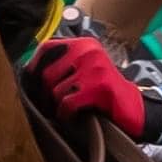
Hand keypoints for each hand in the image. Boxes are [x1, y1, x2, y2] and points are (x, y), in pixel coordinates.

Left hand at [27, 38, 147, 138]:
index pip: (46, 48)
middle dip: (44, 95)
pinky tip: (72, 118)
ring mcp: (95, 68)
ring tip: (66, 112)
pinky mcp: (100, 86)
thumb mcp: (84, 70)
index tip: (31, 84)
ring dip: (57, 107)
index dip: (34, 68)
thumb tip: (27, 75)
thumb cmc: (103, 92)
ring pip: (56, 91)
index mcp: (83, 44)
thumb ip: (61, 66)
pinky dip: (66, 115)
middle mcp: (88, 51)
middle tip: (48, 106)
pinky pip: (68, 102)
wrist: (134, 109)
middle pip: (47, 73)